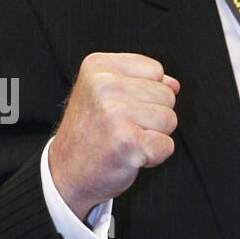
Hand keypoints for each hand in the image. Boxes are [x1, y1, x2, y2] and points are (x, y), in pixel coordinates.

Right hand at [49, 53, 179, 220]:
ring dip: (154, 136)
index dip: (147, 93)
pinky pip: (167, 145)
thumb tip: (174, 84)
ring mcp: (116, 113)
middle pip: (167, 95)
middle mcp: (105, 85)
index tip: (120, 107)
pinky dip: (154, 156)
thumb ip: (142, 83)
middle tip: (122, 128)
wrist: (65, 172)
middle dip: (153, 116)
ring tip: (125, 140)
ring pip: (170, 119)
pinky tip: (129, 155)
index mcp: (98, 66)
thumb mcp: (106, 95)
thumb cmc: (90, 133)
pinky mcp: (128, 142)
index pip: (155, 70)